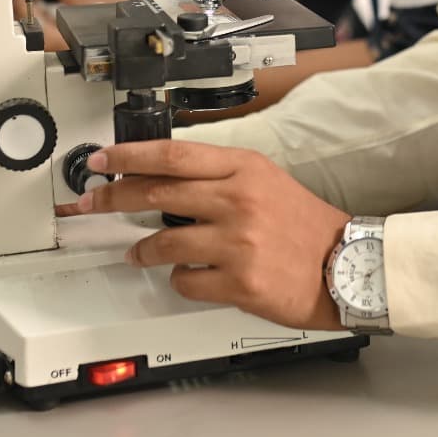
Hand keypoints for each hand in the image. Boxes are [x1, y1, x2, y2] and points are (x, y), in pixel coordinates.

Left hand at [74, 140, 349, 331]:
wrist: (345, 265)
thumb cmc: (304, 226)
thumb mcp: (266, 180)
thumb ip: (218, 176)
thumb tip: (162, 178)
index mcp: (244, 169)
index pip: (173, 154)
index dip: (129, 156)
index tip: (101, 160)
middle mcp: (239, 200)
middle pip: (156, 192)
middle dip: (113, 198)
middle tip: (92, 203)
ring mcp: (237, 242)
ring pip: (163, 243)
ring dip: (143, 250)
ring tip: (139, 253)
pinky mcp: (238, 282)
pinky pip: (185, 281)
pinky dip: (180, 280)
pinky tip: (190, 276)